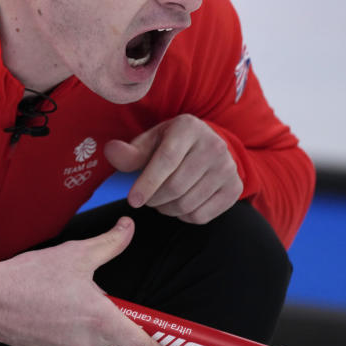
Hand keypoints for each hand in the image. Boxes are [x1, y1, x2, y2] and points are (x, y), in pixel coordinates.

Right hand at [0, 217, 179, 345]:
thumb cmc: (29, 278)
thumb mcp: (76, 253)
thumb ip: (110, 243)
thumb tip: (128, 228)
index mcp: (101, 319)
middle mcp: (90, 341)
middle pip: (121, 334)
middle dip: (116, 313)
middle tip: (96, 289)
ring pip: (100, 335)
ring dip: (95, 316)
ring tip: (69, 291)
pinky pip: (80, 338)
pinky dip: (76, 322)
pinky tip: (57, 302)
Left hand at [104, 114, 241, 224]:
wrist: (208, 147)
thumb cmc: (171, 144)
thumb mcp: (150, 141)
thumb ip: (130, 151)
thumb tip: (111, 151)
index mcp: (188, 128)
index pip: (166, 160)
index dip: (147, 183)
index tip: (133, 201)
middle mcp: (213, 145)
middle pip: (176, 186)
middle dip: (154, 199)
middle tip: (145, 199)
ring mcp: (227, 168)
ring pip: (188, 203)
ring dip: (166, 209)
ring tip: (160, 201)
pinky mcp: (234, 188)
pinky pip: (202, 216)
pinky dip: (183, 217)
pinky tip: (179, 204)